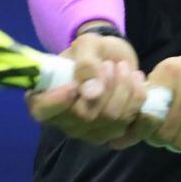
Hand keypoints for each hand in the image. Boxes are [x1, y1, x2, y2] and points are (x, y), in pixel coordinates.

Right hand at [25, 29, 147, 144]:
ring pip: (112, 121)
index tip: (72, 85)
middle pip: (85, 117)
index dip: (56, 102)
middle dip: (106, 86)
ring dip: (124, 90)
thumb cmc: (93, 51)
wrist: (115, 59)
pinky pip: (131, 128)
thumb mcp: (87, 45)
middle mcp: (64, 121)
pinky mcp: (112, 135)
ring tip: (124, 68)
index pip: (42, 111)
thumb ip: (85, 64)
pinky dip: (138, 101)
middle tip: (111, 64)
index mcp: (47, 97)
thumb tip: (90, 93)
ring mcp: (88, 133)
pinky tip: (138, 83)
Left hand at [109, 35, 180, 154]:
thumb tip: (120, 132)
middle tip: (169, 132)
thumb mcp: (176, 70)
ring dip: (180, 143)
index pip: (144, 114)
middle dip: (163, 139)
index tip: (150, 127)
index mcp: (171, 72)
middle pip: (163, 135)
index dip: (144, 127)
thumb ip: (151, 95)